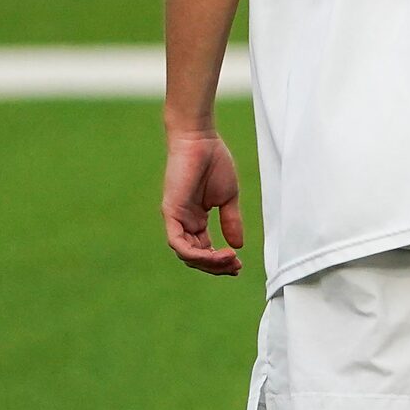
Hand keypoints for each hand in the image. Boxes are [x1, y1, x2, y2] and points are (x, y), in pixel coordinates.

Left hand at [163, 131, 244, 276]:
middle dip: (216, 267)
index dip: (220, 261)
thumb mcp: (228, 198)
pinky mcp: (170, 212)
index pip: (204, 249)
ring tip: (229, 260)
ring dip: (208, 263)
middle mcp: (183, 222)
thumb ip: (231, 221)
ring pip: (185, 254)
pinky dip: (195, 253)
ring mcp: (175, 218)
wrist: (201, 141)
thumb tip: (238, 245)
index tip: (239, 264)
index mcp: (195, 219)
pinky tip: (216, 253)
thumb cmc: (215, 163)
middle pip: (194, 256)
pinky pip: (177, 242)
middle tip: (236, 267)